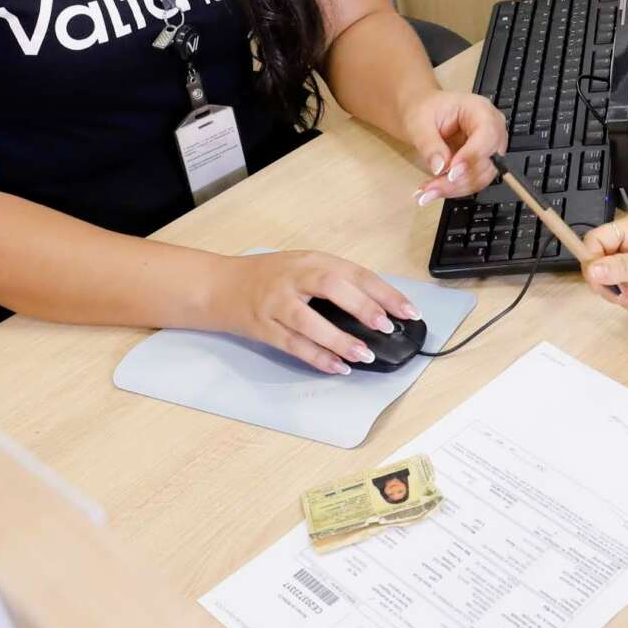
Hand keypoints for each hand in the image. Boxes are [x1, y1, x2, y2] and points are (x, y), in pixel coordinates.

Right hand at [209, 250, 422, 373]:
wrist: (219, 285)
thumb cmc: (271, 277)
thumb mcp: (304, 266)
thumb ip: (337, 281)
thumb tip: (380, 308)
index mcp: (311, 260)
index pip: (354, 272)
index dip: (384, 292)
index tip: (408, 311)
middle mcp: (293, 277)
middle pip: (331, 286)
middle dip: (362, 307)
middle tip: (385, 327)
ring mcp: (275, 302)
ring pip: (309, 321)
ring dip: (339, 340)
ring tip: (364, 355)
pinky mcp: (262, 327)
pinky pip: (292, 345)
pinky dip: (317, 357)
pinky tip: (337, 367)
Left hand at [403, 90, 505, 205]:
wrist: (421, 114)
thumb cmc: (423, 110)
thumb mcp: (419, 123)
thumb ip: (430, 145)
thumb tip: (440, 167)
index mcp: (480, 110)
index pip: (487, 135)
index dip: (472, 156)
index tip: (450, 172)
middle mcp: (491, 130)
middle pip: (487, 161)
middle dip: (458, 179)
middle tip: (430, 188)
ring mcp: (488, 149)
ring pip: (480, 177)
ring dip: (453, 188)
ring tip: (426, 192)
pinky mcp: (480, 164)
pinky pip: (472, 182)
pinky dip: (452, 189)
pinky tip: (432, 191)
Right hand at [579, 212, 627, 310]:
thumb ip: (622, 267)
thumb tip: (592, 269)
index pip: (595, 240)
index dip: (592, 260)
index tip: (600, 280)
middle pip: (598, 262)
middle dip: (607, 283)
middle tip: (623, 294)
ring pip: (610, 280)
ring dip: (621, 295)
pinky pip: (624, 290)